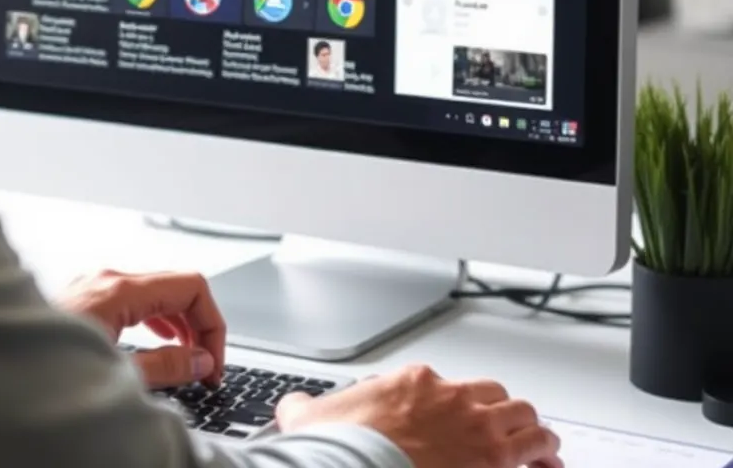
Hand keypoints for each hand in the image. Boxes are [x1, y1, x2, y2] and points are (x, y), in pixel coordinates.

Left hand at [56, 269, 225, 389]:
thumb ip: (167, 366)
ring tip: (187, 361)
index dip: (213, 324)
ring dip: (179, 324)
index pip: (192, 286)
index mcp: (119, 289)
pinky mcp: (84, 297)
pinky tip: (158, 346)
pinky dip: (155, 319)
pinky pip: (135, 298)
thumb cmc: (43, 370)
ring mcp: (94, 285)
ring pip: (156, 292)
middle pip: (176, 287)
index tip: (214, 361)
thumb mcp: (117, 375)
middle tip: (206, 368)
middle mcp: (107, 278)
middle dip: (199, 326)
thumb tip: (200, 360)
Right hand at [277, 364, 562, 467]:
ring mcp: (476, 427)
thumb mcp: (311, 419)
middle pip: (494, 394)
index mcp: (412, 383)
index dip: (457, 405)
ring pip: (524, 415)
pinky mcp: (494, 459)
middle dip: (503, 412)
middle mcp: (450, 397)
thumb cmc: (343, 451)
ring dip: (534, 431)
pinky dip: (546, 457)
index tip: (457, 422)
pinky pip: (538, 451)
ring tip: (541, 446)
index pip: (448, 384)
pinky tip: (549, 466)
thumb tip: (292, 407)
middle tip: (508, 430)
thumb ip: (305, 408)